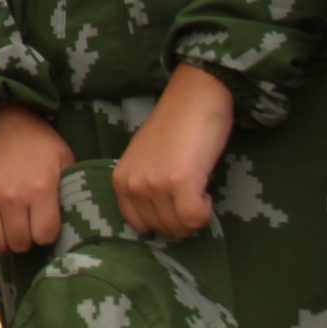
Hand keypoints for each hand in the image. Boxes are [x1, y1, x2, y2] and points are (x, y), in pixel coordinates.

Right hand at [0, 105, 76, 254]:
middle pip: (19, 243)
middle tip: (24, 228)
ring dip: (2, 241)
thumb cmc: (34, 140)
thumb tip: (75, 218)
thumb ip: (69, 189)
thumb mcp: (62, 158)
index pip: (44, 237)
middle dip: (25, 239)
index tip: (43, 224)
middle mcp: (11, 197)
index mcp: (40, 189)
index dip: (46, 234)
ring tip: (6, 229)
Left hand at [115, 65, 233, 238]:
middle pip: (162, 229)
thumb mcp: (146, 161)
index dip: (164, 220)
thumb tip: (161, 220)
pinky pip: (195, 219)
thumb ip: (146, 188)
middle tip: (193, 196)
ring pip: (179, 227)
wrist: (194, 98)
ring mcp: (154, 184)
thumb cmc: (175, 128)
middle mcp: (133, 184)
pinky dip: (205, 212)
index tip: (176, 203)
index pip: (139, 225)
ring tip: (198, 189)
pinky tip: (205, 191)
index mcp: (121, 180)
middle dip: (182, 220)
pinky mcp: (179, 182)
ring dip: (195, 216)